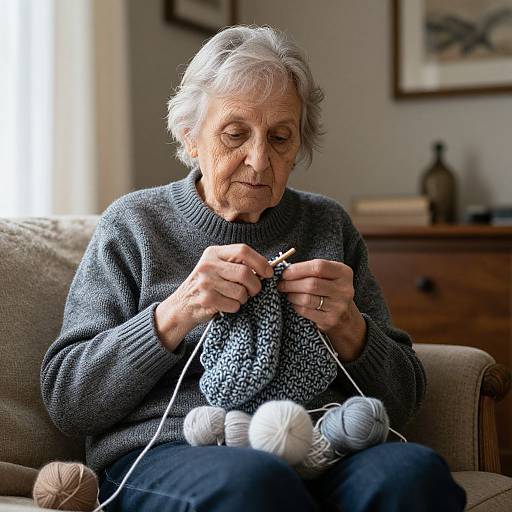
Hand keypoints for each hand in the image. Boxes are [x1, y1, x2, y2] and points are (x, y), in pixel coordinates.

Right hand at [155, 244, 273, 350]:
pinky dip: (235, 308)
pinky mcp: (206, 298)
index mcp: (214, 253)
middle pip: (245, 272)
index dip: (260, 262)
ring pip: (241, 291)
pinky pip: (233, 305)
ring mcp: (205, 281)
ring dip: (244, 299)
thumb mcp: (217, 267)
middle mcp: (208, 264)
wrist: (182, 305)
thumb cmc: (207, 286)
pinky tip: (225, 305)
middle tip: (254, 291)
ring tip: (235, 298)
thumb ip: (237, 264)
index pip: (243, 250)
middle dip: (255, 285)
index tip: (268, 273)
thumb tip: (266, 269)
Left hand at [277, 259, 366, 361]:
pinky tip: (295, 303)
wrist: (345, 317)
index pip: (319, 266)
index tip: (285, 273)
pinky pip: (306, 311)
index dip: (298, 269)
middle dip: (291, 283)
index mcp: (344, 272)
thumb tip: (285, 270)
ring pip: (306, 298)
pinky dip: (296, 306)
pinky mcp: (330, 320)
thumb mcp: (328, 276)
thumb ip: (311, 270)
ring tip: (287, 293)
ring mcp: (339, 306)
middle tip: (281, 284)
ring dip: (292, 295)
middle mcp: (344, 289)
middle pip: (311, 283)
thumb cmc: (329, 290)